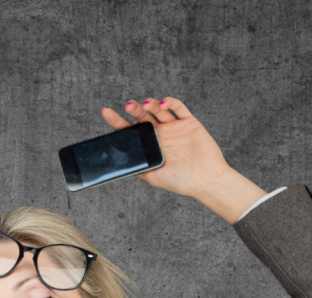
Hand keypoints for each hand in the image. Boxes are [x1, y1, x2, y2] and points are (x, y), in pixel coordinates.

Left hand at [101, 97, 229, 197]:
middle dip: (134, 109)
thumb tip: (119, 162)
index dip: (118, 121)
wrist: (205, 180)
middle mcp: (161, 134)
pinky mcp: (189, 122)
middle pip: (143, 117)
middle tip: (128, 106)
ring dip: (150, 104)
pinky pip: (178, 107)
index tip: (106, 112)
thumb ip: (137, 167)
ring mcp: (175, 127)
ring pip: (159, 109)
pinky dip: (170, 102)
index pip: (131, 130)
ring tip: (145, 105)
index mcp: (150, 146)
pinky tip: (162, 104)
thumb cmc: (180, 181)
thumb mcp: (152, 177)